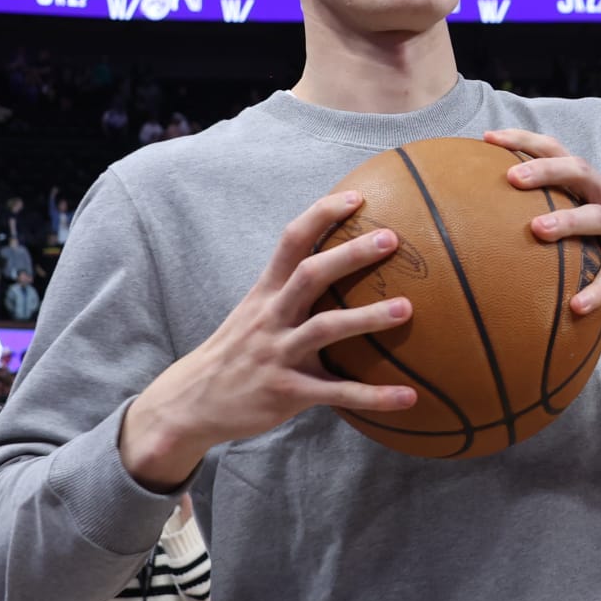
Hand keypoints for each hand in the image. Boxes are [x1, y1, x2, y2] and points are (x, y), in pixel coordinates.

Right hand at [121, 189, 419, 484]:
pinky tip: (408, 397)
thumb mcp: (254, 313)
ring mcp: (278, 354)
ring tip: (407, 309)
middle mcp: (271, 317)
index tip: (357, 197)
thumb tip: (336, 265)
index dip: (321, 215)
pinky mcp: (287, 392)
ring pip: (325, 329)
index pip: (291, 241)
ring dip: (368, 318)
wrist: (191, 403)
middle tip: (391, 239)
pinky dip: (374, 396)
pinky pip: (336, 393)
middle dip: (350, 254)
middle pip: (311, 275)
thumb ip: (288, 291)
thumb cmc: (236, 353)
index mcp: (265, 293)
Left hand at [484, 129, 600, 316]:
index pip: (558, 151)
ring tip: (536, 230)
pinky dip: (595, 290)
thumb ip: (552, 214)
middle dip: (546, 170)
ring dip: (567, 220)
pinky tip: (575, 305)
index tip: (488, 137)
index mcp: (592, 187)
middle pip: (580, 171)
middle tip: (512, 178)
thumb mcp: (585, 222)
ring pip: (598, 217)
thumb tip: (489, 222)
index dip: (525, 140)